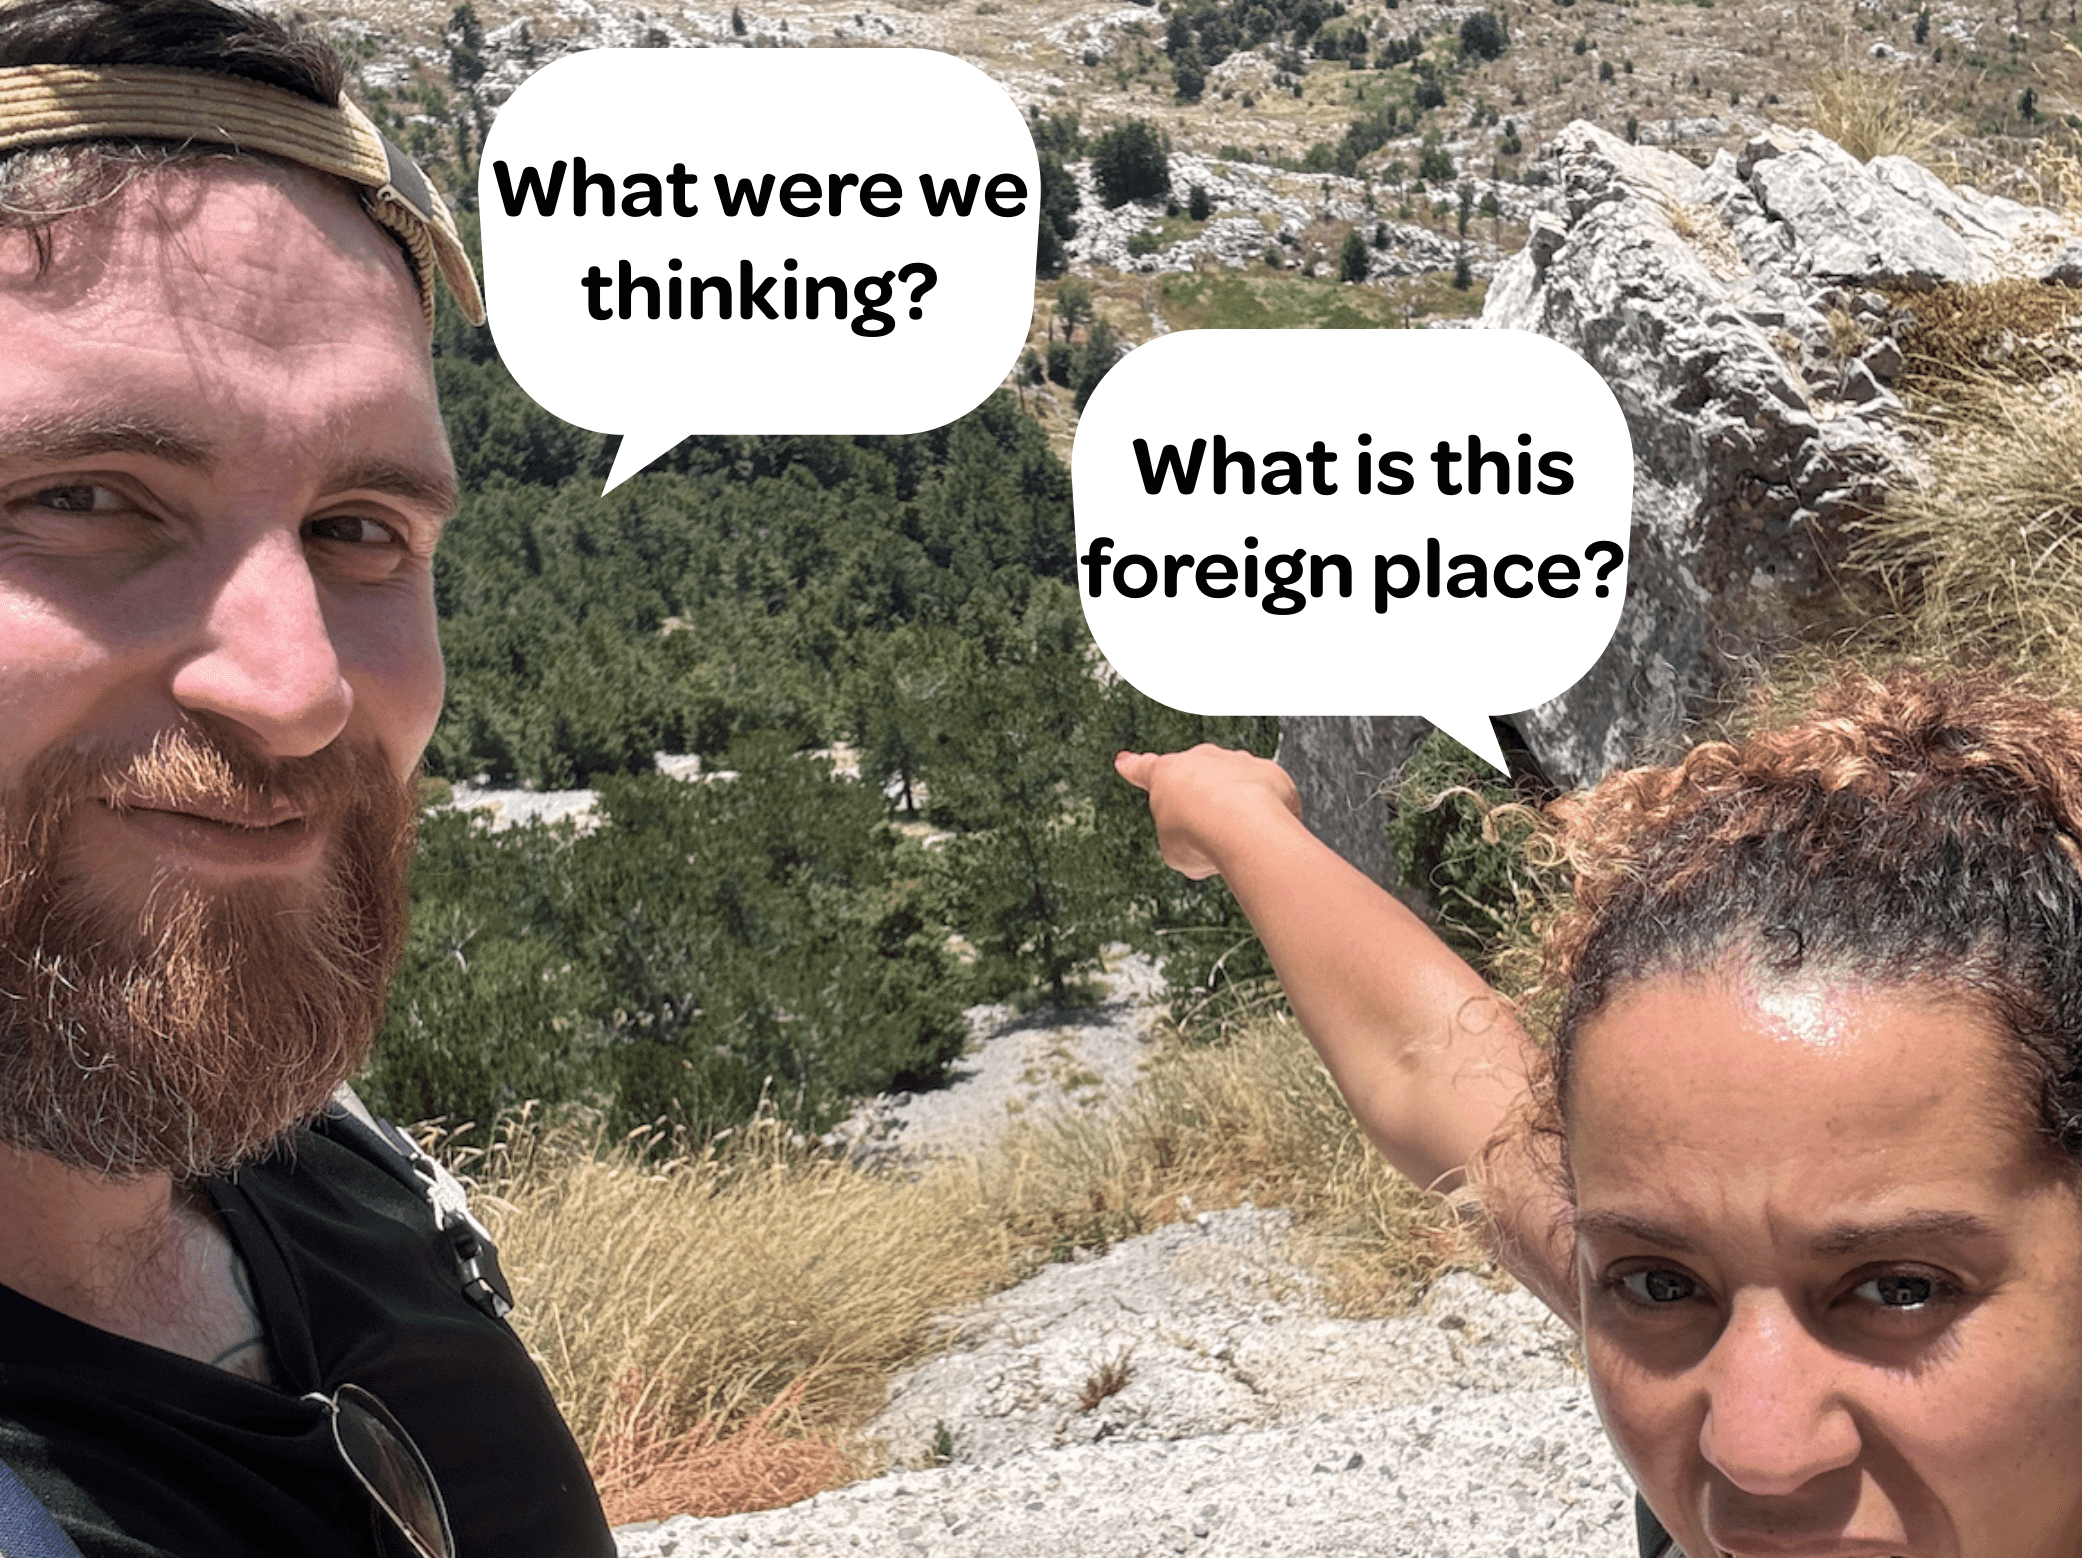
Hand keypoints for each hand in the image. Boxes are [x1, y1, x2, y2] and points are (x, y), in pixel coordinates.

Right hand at [1113, 745, 1301, 879]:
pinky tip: (1265, 838)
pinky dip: (1269, 817)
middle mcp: (1203, 760)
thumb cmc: (1199, 836)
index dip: (1133, 768)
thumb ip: (1184, 839)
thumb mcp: (1174, 850)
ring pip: (1237, 787)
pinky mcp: (1272, 775)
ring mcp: (1239, 763)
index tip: (1125, 761)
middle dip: (1204, 800)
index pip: (1145, 769)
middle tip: (1207, 831)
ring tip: (1239, 840)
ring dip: (1239, 810)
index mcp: (1166, 774)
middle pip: (1199, 778)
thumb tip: (1207, 844)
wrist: (1241, 827)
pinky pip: (1270, 798)